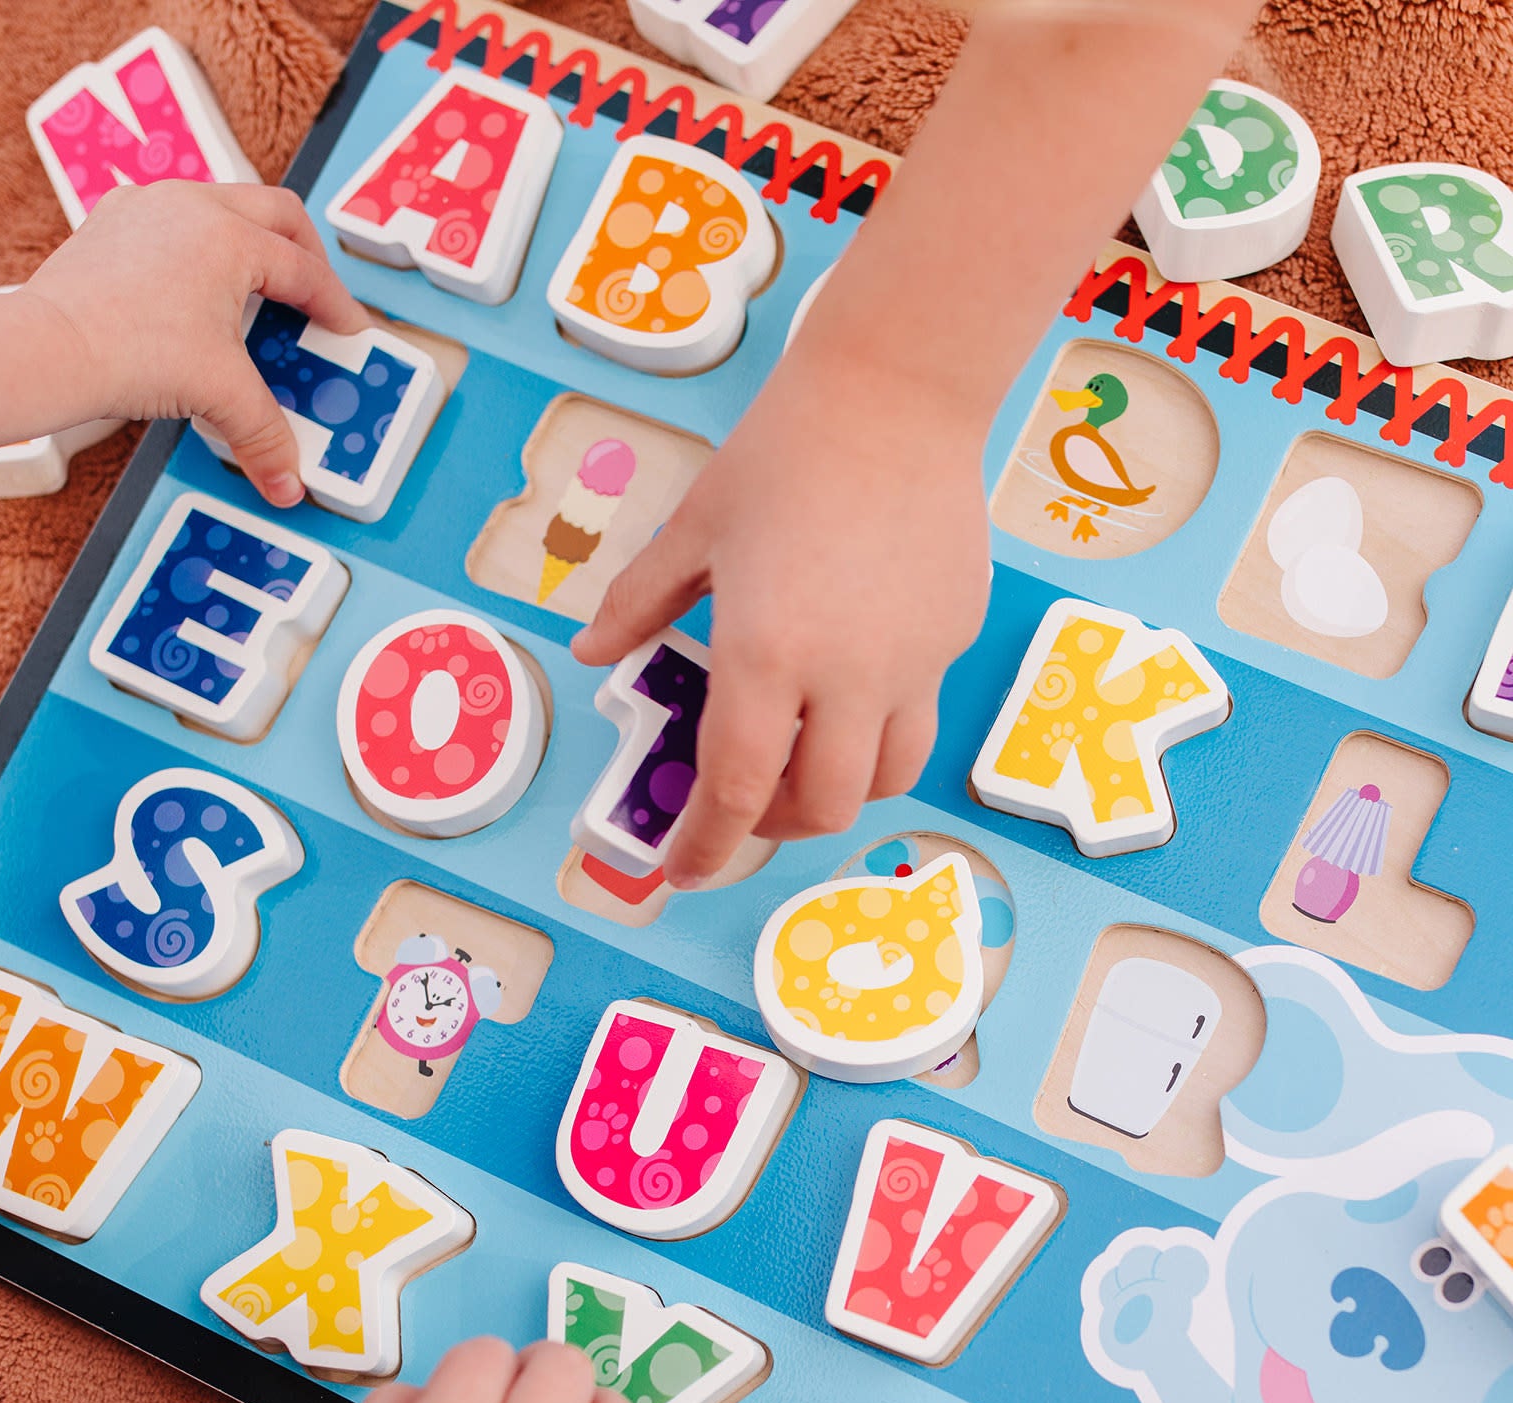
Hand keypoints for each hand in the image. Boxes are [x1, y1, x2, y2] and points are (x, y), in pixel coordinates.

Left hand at [21, 181, 368, 507]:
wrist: (49, 349)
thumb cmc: (126, 352)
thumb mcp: (220, 394)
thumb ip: (264, 435)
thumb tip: (286, 480)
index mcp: (231, 237)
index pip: (305, 270)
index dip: (335, 304)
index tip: (345, 328)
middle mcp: (192, 206)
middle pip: (275, 213)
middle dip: (305, 252)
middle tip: (314, 291)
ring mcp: (148, 206)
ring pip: (221, 205)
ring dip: (250, 241)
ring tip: (256, 287)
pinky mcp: (111, 222)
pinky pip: (172, 220)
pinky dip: (198, 246)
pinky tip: (192, 286)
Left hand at [572, 348, 991, 887]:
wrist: (898, 391)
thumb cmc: (785, 452)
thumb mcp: (694, 529)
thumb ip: (639, 602)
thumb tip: (589, 652)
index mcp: (768, 653)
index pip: (737, 789)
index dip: (707, 844)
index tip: (682, 871)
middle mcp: (848, 675)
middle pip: (824, 807)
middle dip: (776, 826)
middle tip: (744, 807)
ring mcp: (912, 662)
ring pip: (887, 778)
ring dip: (837, 791)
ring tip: (801, 763)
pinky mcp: (954, 638)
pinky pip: (917, 712)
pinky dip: (877, 726)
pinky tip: (848, 680)